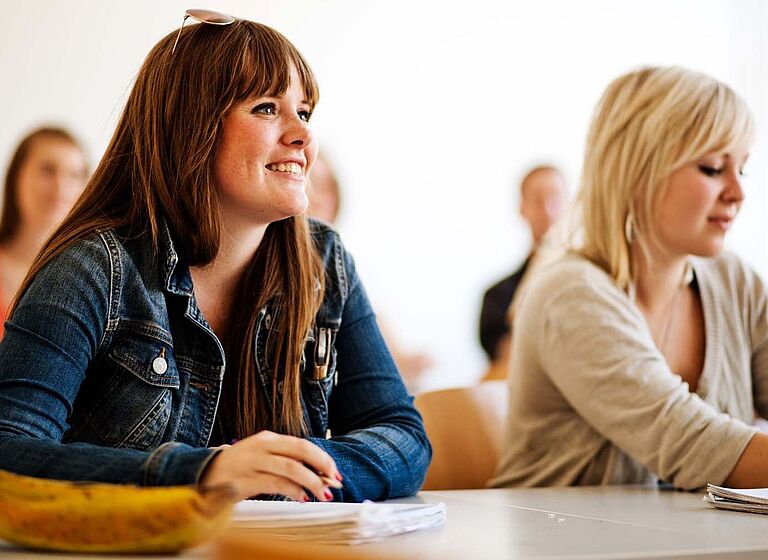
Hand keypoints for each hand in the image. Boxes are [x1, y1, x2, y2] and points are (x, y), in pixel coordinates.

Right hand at [200, 430, 340, 501]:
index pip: (301, 444)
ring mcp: (253, 463)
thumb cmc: (240, 467)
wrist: (205, 474)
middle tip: (334, 481)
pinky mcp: (245, 480)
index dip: (321, 457)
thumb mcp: (263, 457)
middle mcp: (261, 447)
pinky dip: (292, 491)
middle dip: (321, 466)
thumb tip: (318, 474)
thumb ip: (286, 462)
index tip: (334, 471)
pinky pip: (275, 484)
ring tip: (322, 493)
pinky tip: (302, 497)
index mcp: (268, 439)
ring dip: (311, 481)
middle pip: (299, 451)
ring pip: (290, 468)